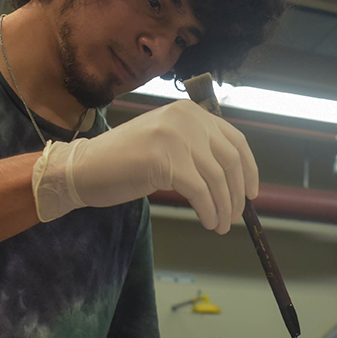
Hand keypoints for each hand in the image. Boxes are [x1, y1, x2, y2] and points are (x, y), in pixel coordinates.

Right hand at [31, 100, 258, 233]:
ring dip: (224, 207)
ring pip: (217, 180)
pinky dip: (209, 211)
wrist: (85, 168)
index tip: (252, 193)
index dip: (249, 169)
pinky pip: (201, 192)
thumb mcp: (166, 142)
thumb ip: (196, 148)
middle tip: (234, 216)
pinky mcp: (165, 160)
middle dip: (237, 194)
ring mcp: (175, 137)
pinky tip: (208, 222)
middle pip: (231, 161)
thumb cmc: (124, 162)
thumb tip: (233, 179)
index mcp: (190, 112)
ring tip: (220, 225)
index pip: (235, 140)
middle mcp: (186, 118)